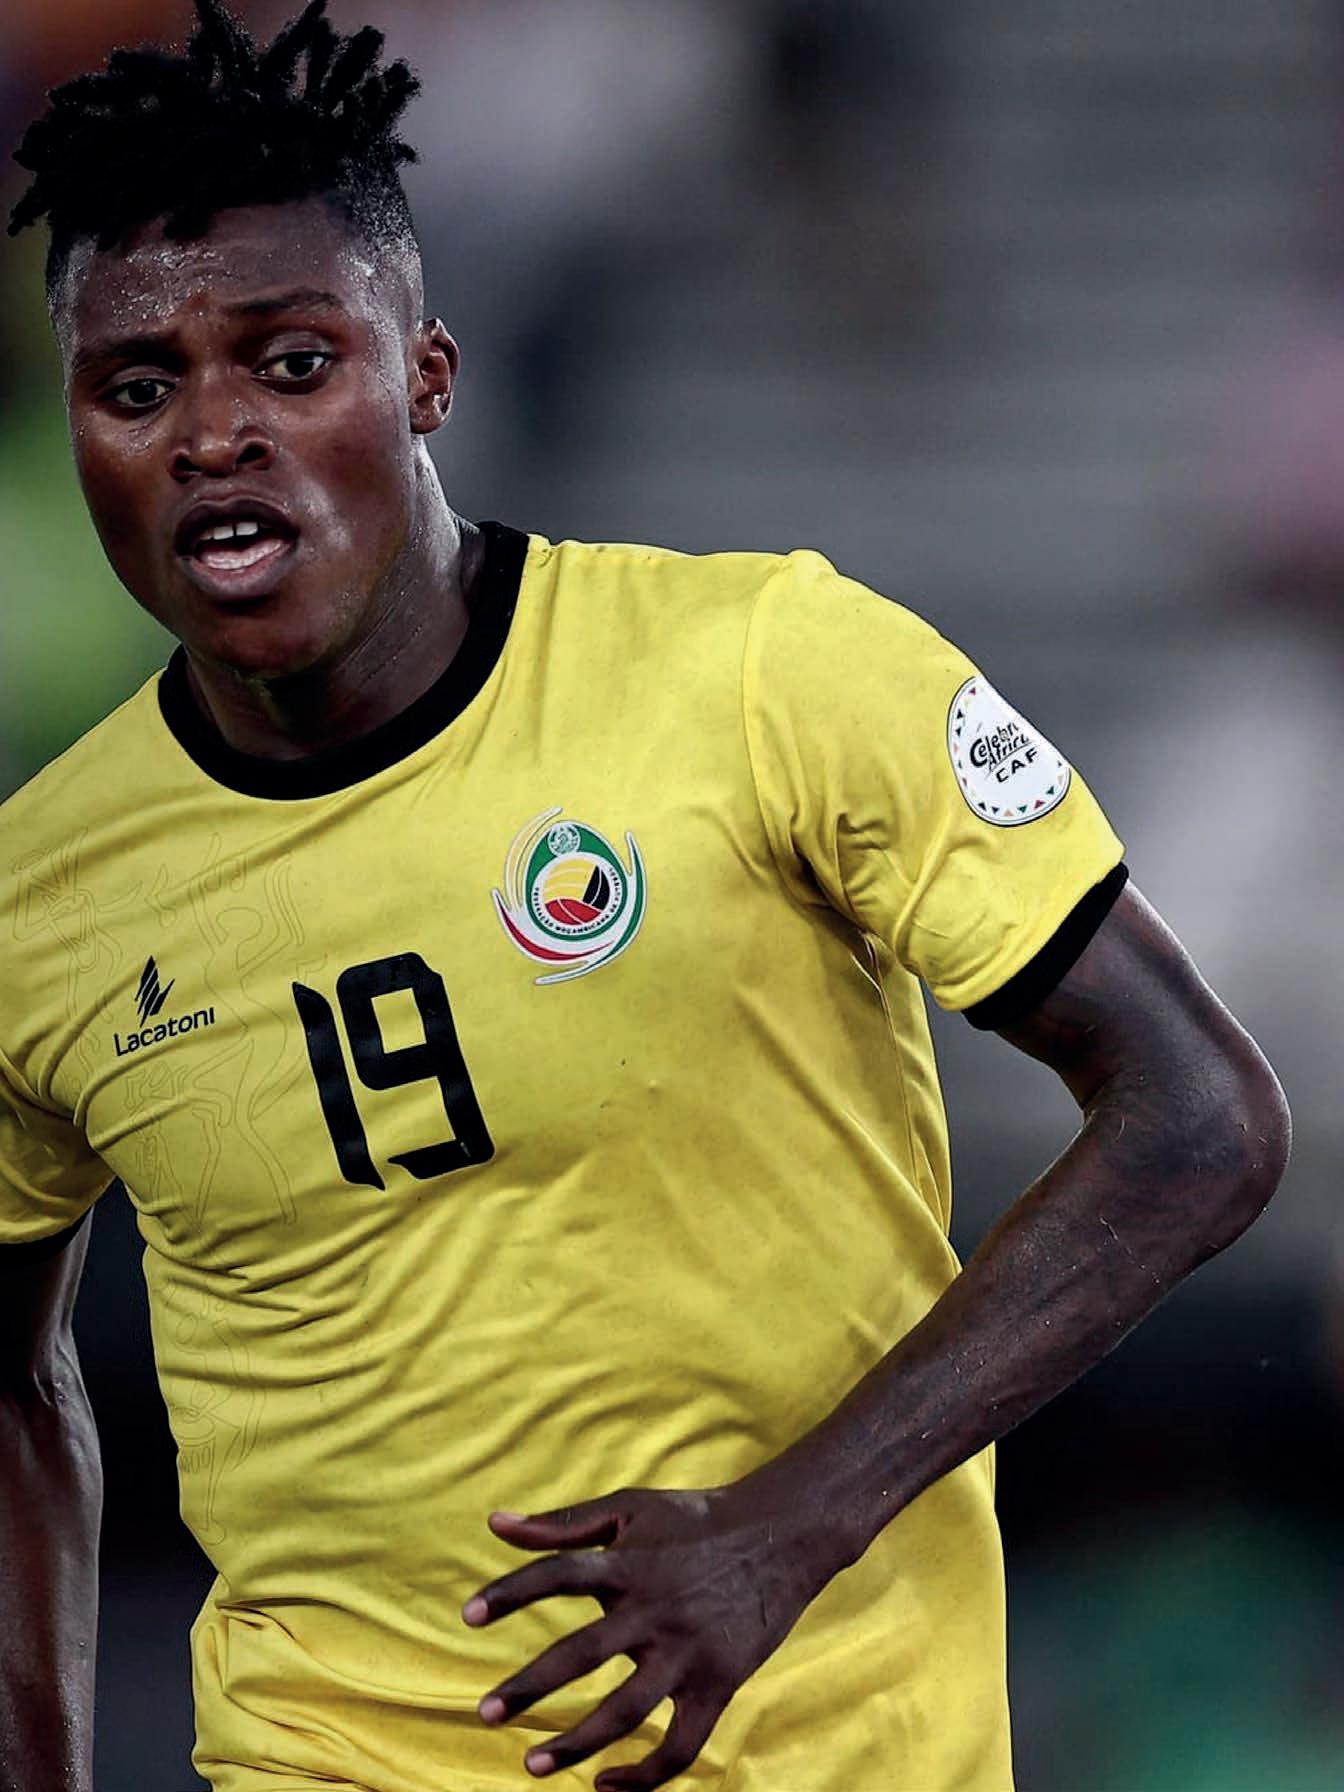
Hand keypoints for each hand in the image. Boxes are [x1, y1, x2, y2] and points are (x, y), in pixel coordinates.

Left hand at [462, 1480, 849, 1789]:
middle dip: (530, 1686)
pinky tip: (606, 1785)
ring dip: (577, 1743)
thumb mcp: (630, 1507)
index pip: (557, 1573)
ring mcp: (688, 1651)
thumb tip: (494, 1522)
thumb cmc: (695, 1520)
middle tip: (486, 1712)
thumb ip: (563, 1521)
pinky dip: (644, 1776)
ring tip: (532, 1765)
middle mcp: (654, 1609)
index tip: (467, 1615)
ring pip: (626, 1711)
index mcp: (629, 1562)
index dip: (511, 1592)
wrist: (781, 1534)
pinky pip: (681, 1747)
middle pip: (582, 1652)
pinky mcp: (719, 1684)